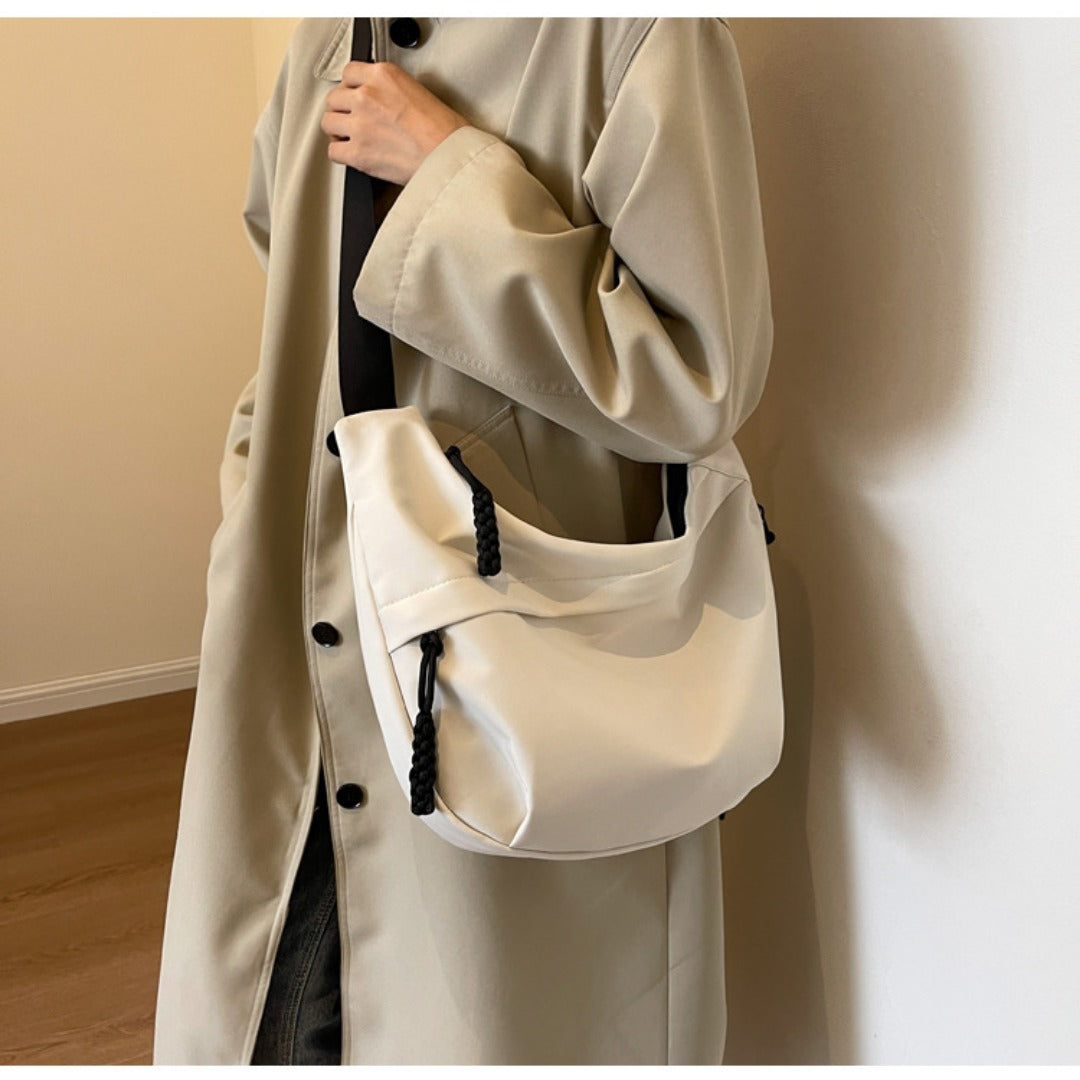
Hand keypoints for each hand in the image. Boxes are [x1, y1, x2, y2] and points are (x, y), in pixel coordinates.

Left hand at [321, 61, 469, 185]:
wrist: (449, 157)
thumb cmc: (445, 131)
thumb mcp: (418, 91)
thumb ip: (390, 91)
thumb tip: (379, 101)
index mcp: (383, 76)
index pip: (349, 73)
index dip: (351, 87)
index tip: (355, 96)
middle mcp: (367, 96)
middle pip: (334, 98)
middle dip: (343, 109)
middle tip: (353, 119)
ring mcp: (360, 125)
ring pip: (328, 122)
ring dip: (338, 130)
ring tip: (350, 137)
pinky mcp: (358, 153)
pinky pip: (333, 151)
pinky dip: (341, 153)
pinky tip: (352, 154)